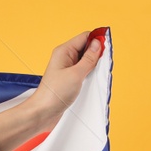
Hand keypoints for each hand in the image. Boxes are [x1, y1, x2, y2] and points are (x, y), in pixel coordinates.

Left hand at [0, 28, 103, 150]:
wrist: (42, 113)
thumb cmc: (54, 94)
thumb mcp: (76, 74)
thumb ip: (89, 58)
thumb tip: (98, 43)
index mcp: (64, 51)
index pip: (85, 37)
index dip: (97, 40)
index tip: (107, 47)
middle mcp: (65, 58)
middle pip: (86, 48)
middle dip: (97, 54)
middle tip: (102, 64)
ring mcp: (67, 69)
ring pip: (86, 60)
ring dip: (94, 65)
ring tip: (95, 74)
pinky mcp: (69, 79)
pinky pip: (83, 71)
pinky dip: (90, 74)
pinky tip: (92, 80)